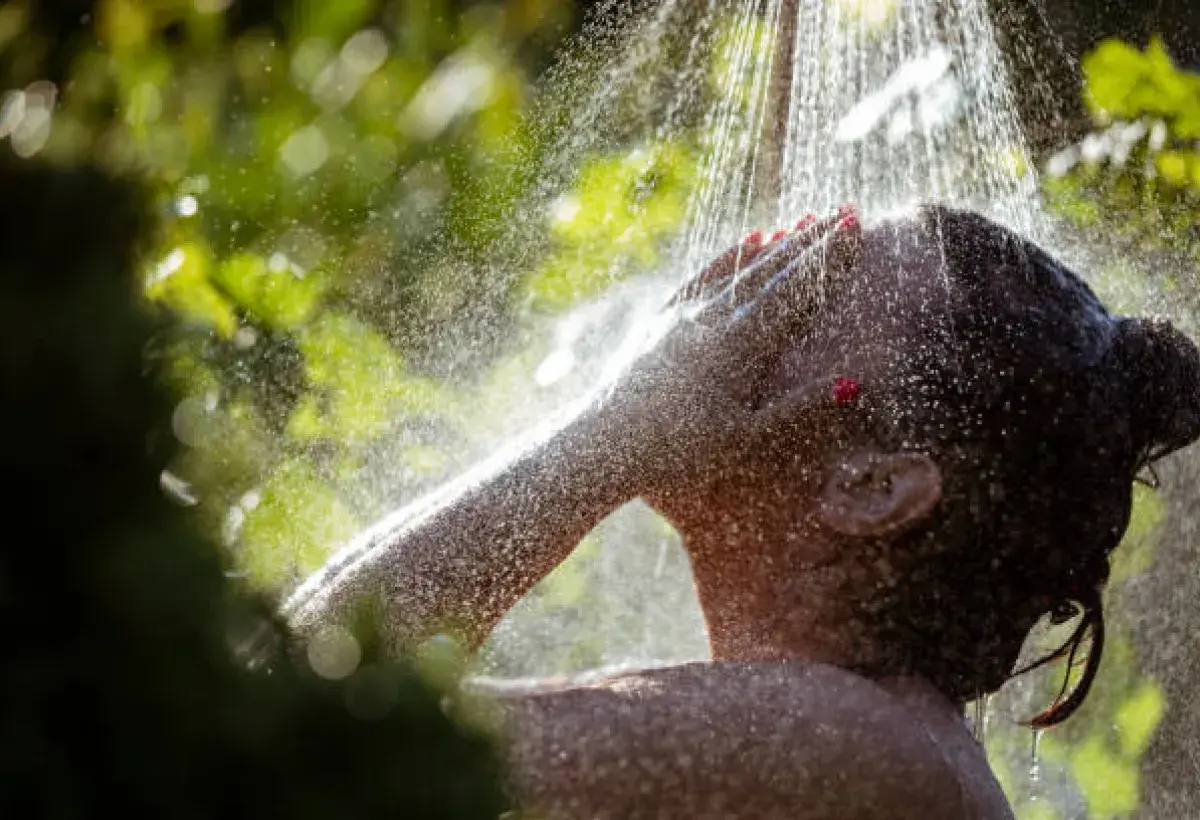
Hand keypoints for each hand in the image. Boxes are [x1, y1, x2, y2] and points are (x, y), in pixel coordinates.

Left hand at [584, 208, 863, 501]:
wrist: (602, 444)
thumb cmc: (678, 453)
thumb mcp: (746, 440)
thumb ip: (800, 410)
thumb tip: (855, 382)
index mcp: (740, 344)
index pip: (795, 288)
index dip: (829, 256)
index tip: (855, 225)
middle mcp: (712, 317)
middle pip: (771, 268)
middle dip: (811, 239)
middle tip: (843, 210)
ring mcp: (682, 314)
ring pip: (737, 267)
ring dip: (775, 243)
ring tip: (804, 222)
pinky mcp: (659, 319)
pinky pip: (703, 276)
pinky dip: (729, 256)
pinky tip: (746, 242)